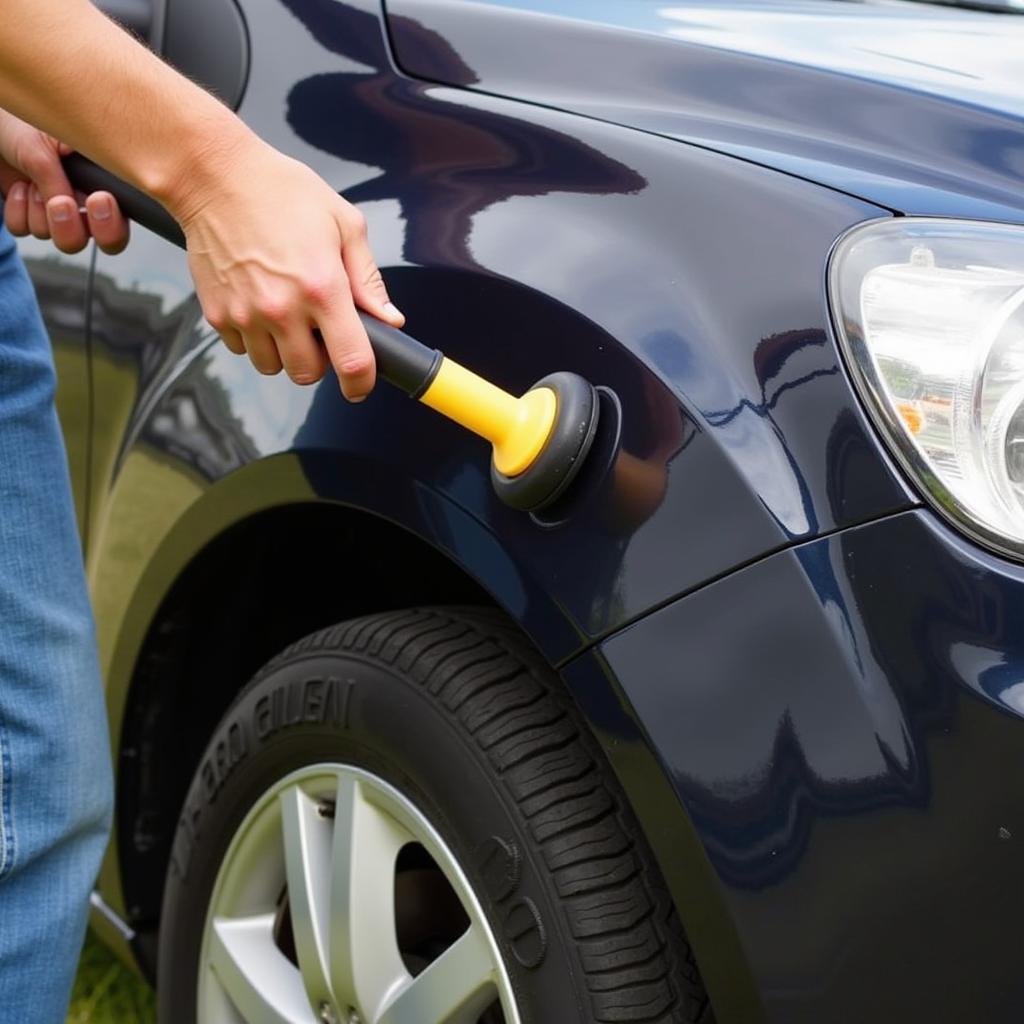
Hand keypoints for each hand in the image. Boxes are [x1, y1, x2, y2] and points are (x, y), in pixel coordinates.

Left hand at [0, 109, 128, 254]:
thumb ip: (61, 179)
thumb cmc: (28, 121)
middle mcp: (89, 205)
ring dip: (40, 210)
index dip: (112, 224)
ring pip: (61, 239)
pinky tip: (19, 186)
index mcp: (106, 186)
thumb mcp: (49, 143)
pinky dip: (18, 210)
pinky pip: (25, 230)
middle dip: (74, 228)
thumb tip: (67, 208)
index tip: (97, 199)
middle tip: (59, 203)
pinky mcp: (31, 216)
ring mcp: (61, 214)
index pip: (124, 223)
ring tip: (32, 180)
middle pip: (101, 244)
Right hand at [173, 136, 403, 398]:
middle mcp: (283, 308)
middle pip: (307, 374)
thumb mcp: (343, 224)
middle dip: (319, 361)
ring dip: (284, 352)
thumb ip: (368, 279)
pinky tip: (258, 305)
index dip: (361, 383)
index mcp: (322, 287)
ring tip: (286, 315)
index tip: (361, 384)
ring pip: (273, 366)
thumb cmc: (282, 191)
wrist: (214, 175)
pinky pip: (242, 349)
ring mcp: (246, 314)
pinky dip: (253, 338)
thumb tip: (389, 319)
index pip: (351, 362)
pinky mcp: (217, 313)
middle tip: (318, 331)